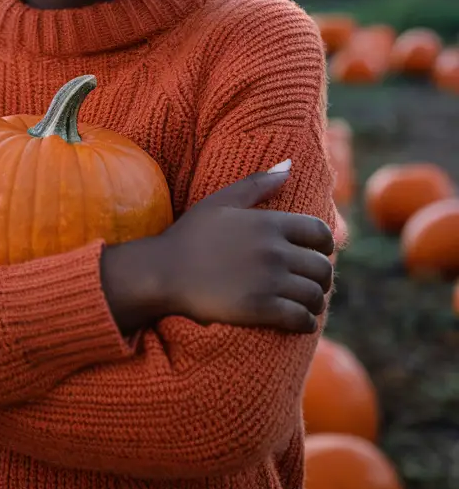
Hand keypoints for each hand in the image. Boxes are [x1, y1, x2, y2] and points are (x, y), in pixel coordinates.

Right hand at [100, 161, 334, 335]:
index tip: (317, 252)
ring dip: (315, 301)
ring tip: (307, 304)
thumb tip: (289, 166)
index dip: (325, 244)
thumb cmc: (190, 235)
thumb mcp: (221, 201)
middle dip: (322, 277)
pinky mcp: (260, 309)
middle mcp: (274, 250)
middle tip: (311, 282)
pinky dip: (305, 322)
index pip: (320, 233)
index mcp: (269, 223)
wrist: (163, 272)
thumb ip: (257, 183)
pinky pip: (301, 319)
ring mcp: (269, 281)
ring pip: (315, 294)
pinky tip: (298, 321)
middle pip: (322, 267)